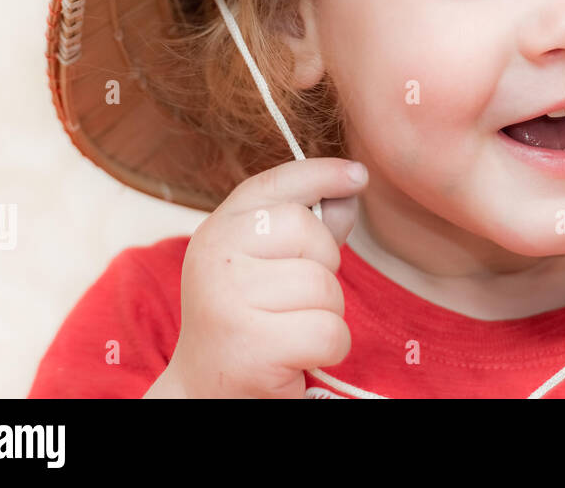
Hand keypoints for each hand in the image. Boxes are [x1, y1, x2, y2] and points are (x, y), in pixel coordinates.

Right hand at [160, 157, 367, 397]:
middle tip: (294, 300)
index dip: (323, 174)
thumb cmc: (251, 318)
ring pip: (325, 287)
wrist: (207, 390)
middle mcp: (215, 257)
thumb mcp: (270, 261)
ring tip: (291, 330)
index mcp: (218, 230)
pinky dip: (328, 350)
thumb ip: (309, 223)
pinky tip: (297, 356)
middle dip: (324, 267)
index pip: (277, 185)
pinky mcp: (251, 346)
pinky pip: (328, 332)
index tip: (358, 176)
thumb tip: (352, 182)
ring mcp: (228, 300)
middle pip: (311, 234)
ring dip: (326, 314)